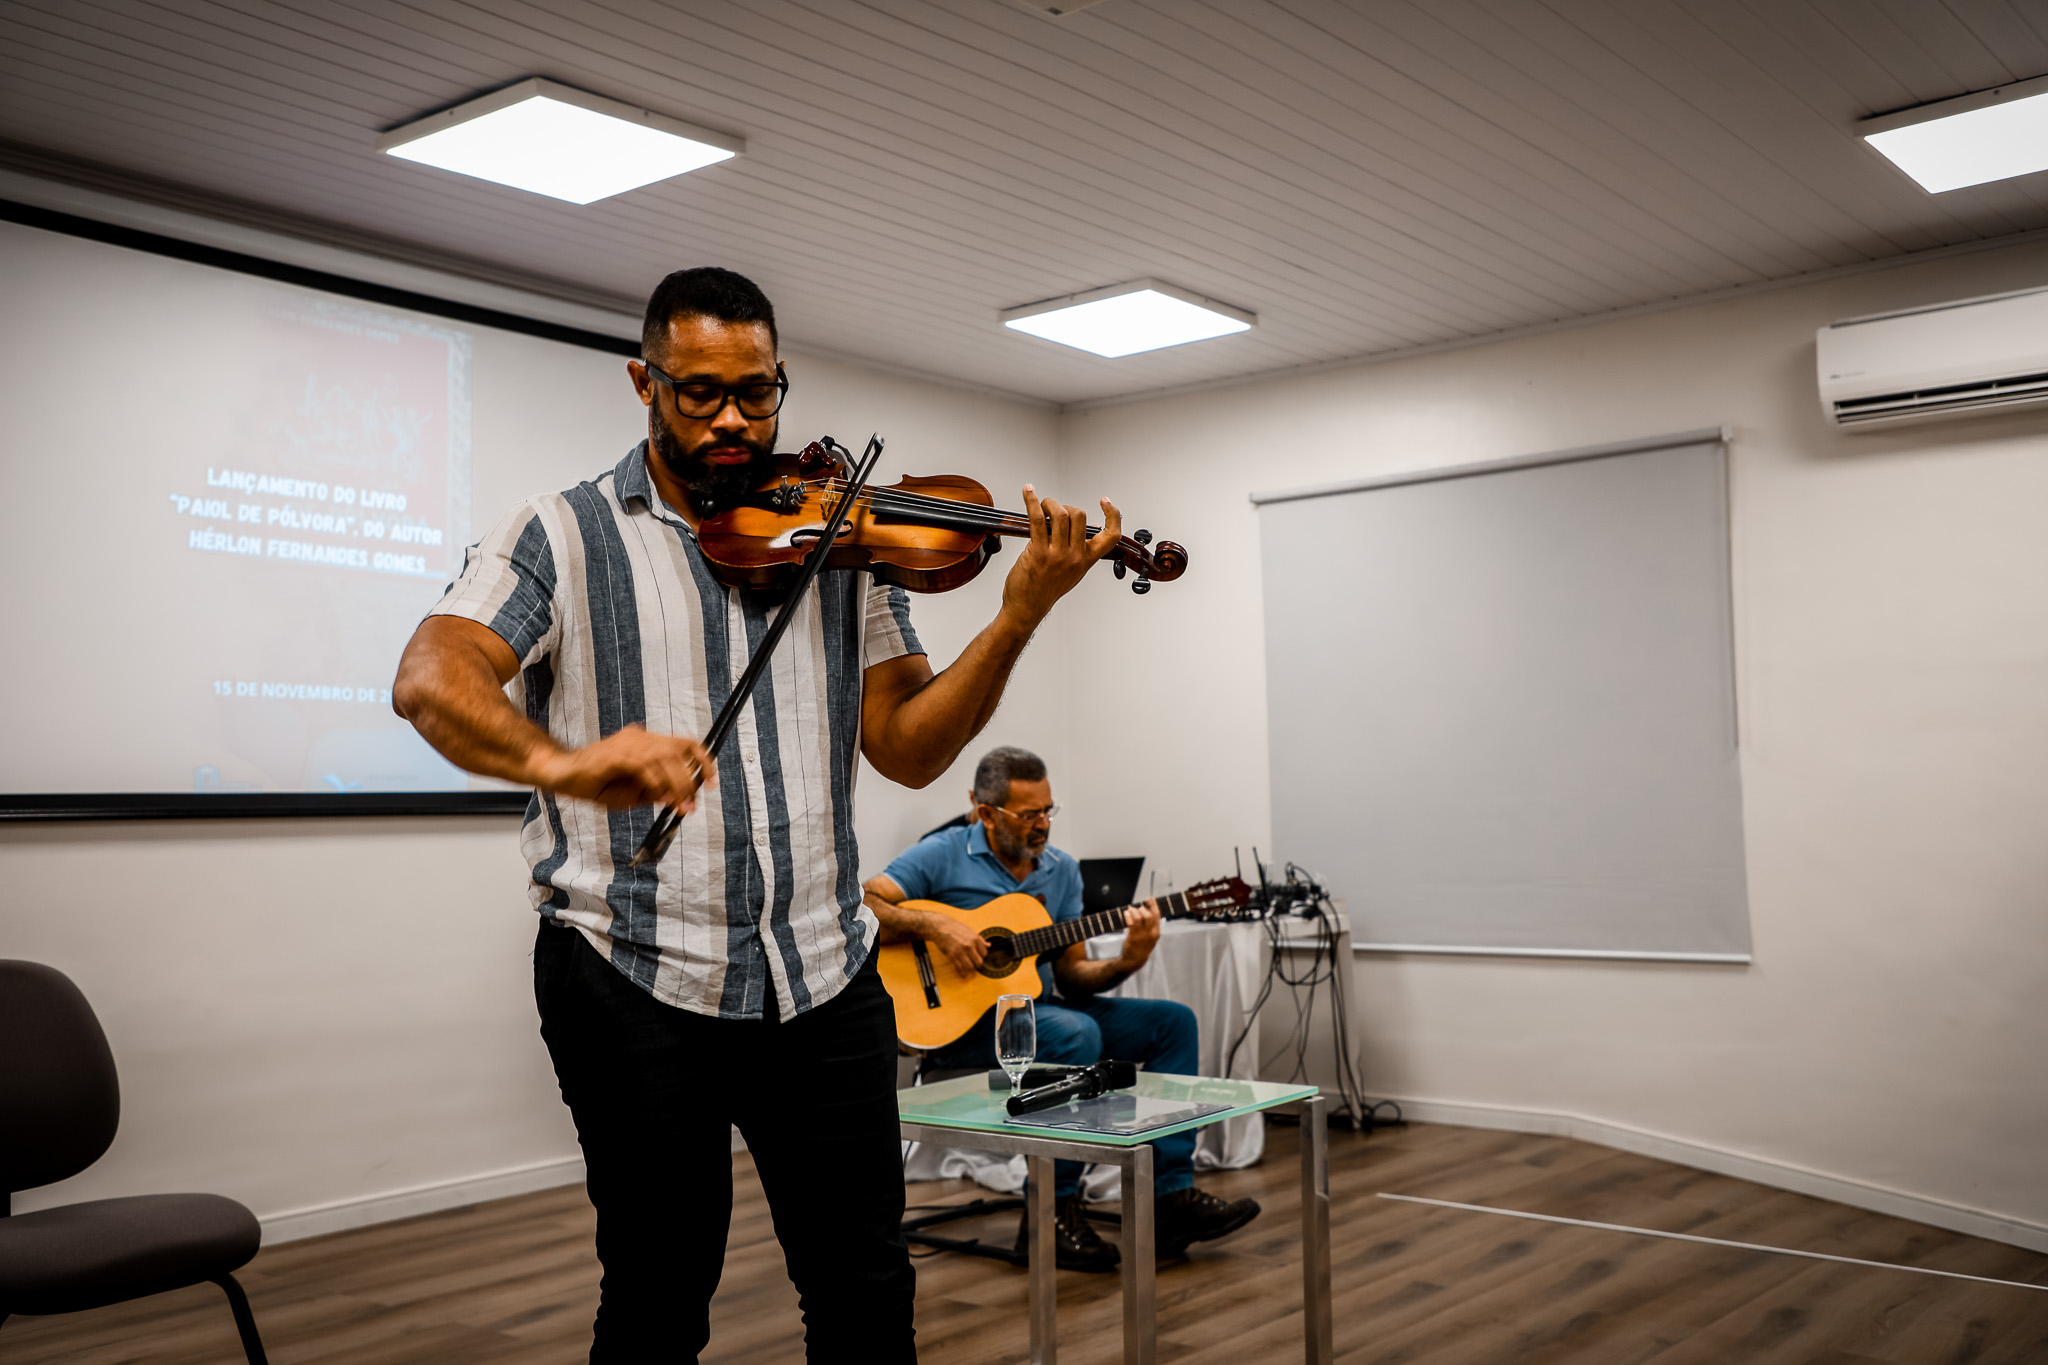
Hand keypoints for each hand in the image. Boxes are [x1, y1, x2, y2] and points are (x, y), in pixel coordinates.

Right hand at [533, 724, 717, 811]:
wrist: (560, 773)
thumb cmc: (593, 783)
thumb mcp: (630, 794)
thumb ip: (652, 793)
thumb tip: (676, 798)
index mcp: (646, 743)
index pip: (684, 744)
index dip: (703, 760)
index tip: (713, 782)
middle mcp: (640, 738)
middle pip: (679, 749)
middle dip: (692, 778)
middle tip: (693, 804)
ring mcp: (627, 744)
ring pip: (666, 757)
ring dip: (677, 783)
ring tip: (681, 805)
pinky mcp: (615, 754)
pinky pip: (644, 766)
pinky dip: (657, 783)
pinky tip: (660, 797)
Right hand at [931, 917, 988, 975]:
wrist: (940, 927)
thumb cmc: (955, 928)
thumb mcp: (970, 931)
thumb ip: (980, 939)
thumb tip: (989, 945)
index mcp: (975, 939)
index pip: (984, 953)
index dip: (982, 956)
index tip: (978, 957)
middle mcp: (969, 946)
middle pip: (979, 962)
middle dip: (977, 965)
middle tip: (975, 965)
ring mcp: (960, 951)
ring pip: (970, 967)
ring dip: (971, 971)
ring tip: (970, 971)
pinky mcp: (952, 955)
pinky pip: (959, 968)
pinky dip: (962, 973)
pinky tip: (963, 974)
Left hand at [999, 485, 1123, 629]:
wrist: (1027, 608)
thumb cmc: (1046, 590)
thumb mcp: (1072, 571)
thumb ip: (1078, 551)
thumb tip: (1083, 528)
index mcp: (1087, 560)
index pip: (1111, 536)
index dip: (1113, 515)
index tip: (1105, 502)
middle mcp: (1075, 556)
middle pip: (1079, 515)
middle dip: (1065, 505)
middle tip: (1053, 510)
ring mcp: (1058, 555)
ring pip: (1061, 514)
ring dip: (1048, 503)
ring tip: (1040, 506)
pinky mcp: (1038, 552)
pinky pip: (1037, 519)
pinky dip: (1031, 502)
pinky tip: (1028, 493)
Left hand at [1117, 899, 1161, 969]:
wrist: (1135, 960)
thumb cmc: (1142, 947)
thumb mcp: (1151, 937)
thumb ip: (1151, 926)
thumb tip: (1147, 910)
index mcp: (1156, 933)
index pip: (1157, 915)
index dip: (1154, 905)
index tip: (1150, 898)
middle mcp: (1151, 934)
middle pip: (1149, 915)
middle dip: (1143, 908)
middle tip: (1137, 907)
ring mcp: (1142, 936)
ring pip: (1140, 918)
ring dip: (1134, 910)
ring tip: (1130, 909)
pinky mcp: (1133, 937)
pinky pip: (1131, 923)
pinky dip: (1128, 915)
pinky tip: (1126, 913)